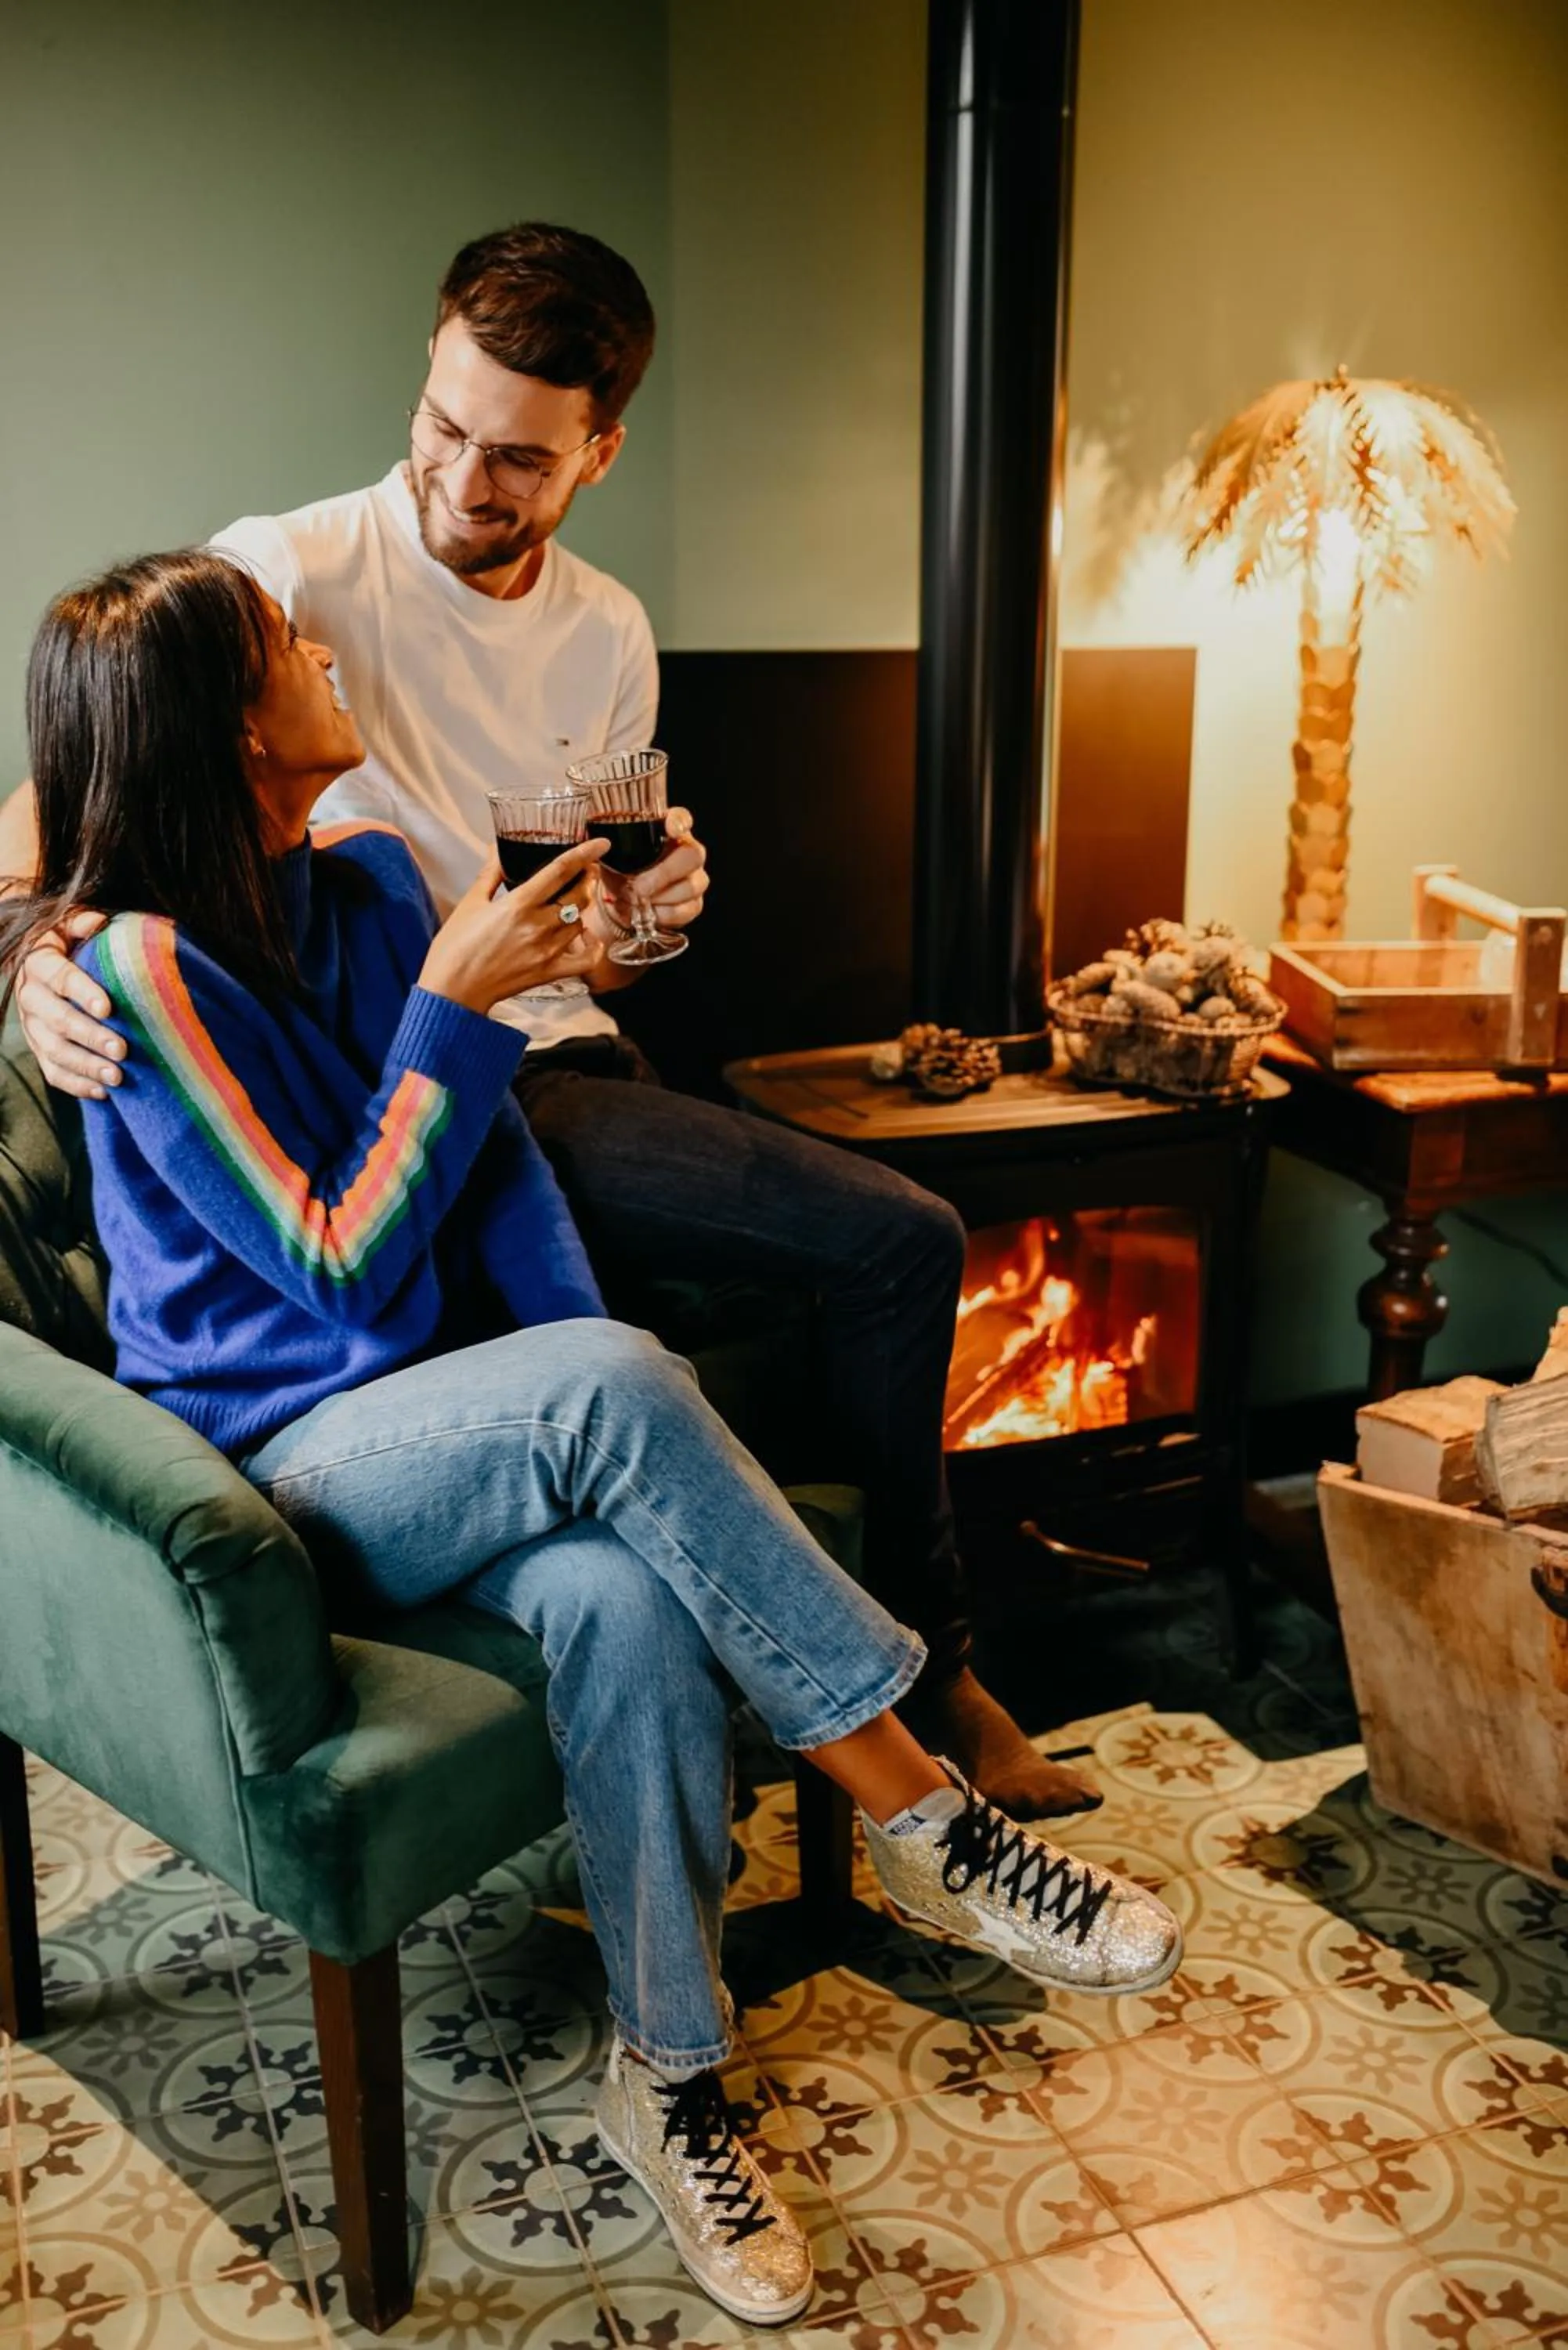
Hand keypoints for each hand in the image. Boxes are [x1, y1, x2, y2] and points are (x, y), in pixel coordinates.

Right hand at [16, 910, 121, 1099]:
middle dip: (90, 1037)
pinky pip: (52, 1072)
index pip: (59, 978)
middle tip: (122, 1050)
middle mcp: (31, 998)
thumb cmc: (65, 941)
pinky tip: (103, 1092)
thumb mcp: (68, 923)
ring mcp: (32, 1028)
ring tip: (117, 1077)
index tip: (108, 1008)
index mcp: (39, 964)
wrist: (35, 959)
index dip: (82, 992)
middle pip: (57, 1021)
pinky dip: (76, 1085)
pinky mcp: (39, 1049)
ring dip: (86, 1066)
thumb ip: (83, 922)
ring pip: (54, 1051)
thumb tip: (99, 923)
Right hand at [419, 842, 608, 1013]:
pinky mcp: (550, 972)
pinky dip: (594, 946)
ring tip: (575, 899)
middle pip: (579, 895)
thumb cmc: (455, 948)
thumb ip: (490, 874)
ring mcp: (547, 951)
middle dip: (588, 877)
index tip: (600, 844)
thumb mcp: (470, 903)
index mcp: (518, 904)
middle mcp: (538, 926)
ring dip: (583, 907)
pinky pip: (587, 959)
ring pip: (581, 921)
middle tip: (586, 869)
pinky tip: (588, 936)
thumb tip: (498, 849)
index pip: (560, 870)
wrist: (452, 991)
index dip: (584, 853)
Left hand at [592, 807, 708, 940]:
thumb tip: (601, 845)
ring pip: (690, 886)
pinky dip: (662, 914)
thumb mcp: (611, 855)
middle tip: (639, 886)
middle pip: (693, 855)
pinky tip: (647, 912)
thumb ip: (609, 845)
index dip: (680, 822)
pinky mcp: (694, 904)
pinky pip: (685, 910)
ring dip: (660, 897)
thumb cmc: (620, 870)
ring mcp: (695, 879)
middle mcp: (688, 851)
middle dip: (664, 873)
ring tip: (637, 900)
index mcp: (667, 831)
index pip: (681, 817)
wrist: (622, 901)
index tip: (672, 829)